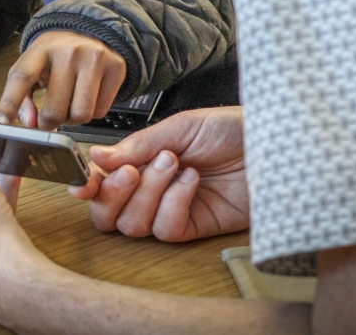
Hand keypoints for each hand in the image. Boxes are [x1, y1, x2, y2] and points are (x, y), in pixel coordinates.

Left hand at [0, 31, 125, 129]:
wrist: (92, 32)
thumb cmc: (56, 57)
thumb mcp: (33, 67)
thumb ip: (22, 97)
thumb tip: (30, 124)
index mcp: (41, 48)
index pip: (22, 77)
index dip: (9, 104)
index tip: (0, 125)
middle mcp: (69, 51)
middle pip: (55, 111)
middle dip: (48, 122)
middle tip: (48, 117)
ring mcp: (95, 59)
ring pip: (80, 115)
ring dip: (72, 120)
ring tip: (69, 105)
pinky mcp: (116, 68)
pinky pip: (100, 112)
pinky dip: (92, 113)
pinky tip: (88, 97)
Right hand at [70, 106, 247, 241]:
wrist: (273, 143)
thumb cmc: (230, 129)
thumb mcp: (179, 127)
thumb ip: (136, 145)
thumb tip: (96, 157)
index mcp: (141, 162)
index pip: (100, 183)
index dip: (87, 185)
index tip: (82, 181)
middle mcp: (150, 190)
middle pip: (107, 216)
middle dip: (111, 194)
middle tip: (130, 171)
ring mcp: (171, 211)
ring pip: (133, 225)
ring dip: (149, 191)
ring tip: (174, 163)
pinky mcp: (195, 228)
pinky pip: (166, 229)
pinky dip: (174, 203)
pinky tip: (192, 180)